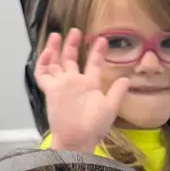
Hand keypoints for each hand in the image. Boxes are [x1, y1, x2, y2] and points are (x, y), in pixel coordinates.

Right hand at [33, 29, 128, 152]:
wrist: (77, 139)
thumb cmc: (94, 127)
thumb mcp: (110, 107)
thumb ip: (117, 92)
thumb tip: (126, 79)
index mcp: (89, 85)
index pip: (92, 64)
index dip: (96, 52)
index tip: (102, 39)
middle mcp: (74, 83)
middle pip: (70, 60)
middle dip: (72, 45)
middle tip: (75, 31)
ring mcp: (61, 86)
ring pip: (54, 63)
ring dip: (55, 49)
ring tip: (57, 34)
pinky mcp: (50, 91)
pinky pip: (42, 75)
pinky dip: (43, 63)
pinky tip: (47, 52)